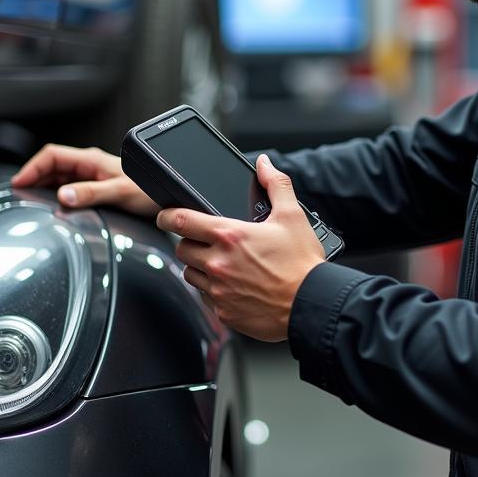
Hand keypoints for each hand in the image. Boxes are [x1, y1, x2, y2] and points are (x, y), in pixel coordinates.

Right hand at [11, 143, 158, 216]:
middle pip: (51, 166)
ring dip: (43, 187)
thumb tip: (64, 195)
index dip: (32, 167)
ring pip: (59, 177)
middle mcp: (90, 166)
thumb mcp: (120, 193)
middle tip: (19, 195)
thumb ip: (91, 193)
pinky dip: (55, 195)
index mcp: (91, 160)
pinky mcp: (96, 188)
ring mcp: (92, 176)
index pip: (52, 155)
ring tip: (30, 201)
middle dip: (33, 177)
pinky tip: (52, 206)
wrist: (168, 199)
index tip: (19, 183)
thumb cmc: (150, 192)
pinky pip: (69, 188)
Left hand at [156, 155, 324, 341]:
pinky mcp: (223, 312)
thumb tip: (264, 164)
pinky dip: (213, 290)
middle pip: (182, 249)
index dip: (167, 215)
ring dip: (199, 267)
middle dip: (191, 242)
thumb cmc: (302, 263)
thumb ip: (275, 184)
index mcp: (230, 236)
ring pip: (190, 274)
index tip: (165, 215)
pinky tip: (233, 285)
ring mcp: (219, 290)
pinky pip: (205, 297)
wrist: (312, 303)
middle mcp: (219, 263)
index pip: (181, 221)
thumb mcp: (292, 216)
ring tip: (223, 264)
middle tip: (209, 242)